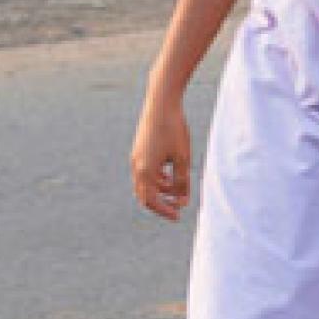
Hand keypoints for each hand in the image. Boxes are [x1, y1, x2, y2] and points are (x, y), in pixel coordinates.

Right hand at [131, 91, 191, 220]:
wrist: (161, 103)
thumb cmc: (174, 129)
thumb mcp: (183, 158)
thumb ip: (182, 182)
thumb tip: (182, 202)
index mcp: (145, 171)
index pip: (152, 201)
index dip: (165, 210)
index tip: (178, 216)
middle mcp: (136, 166)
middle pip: (145, 195)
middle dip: (161, 203)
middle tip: (176, 209)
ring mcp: (136, 157)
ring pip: (145, 183)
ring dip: (160, 190)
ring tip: (177, 191)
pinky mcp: (139, 150)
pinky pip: (146, 172)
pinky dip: (157, 178)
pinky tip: (171, 176)